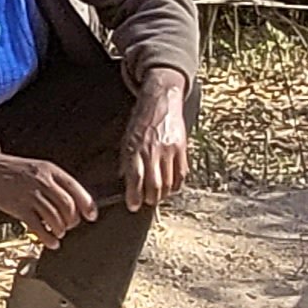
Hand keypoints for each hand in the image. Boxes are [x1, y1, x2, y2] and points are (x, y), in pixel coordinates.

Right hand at [0, 150, 96, 245]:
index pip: (75, 188)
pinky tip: (51, 241)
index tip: (91, 215)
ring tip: (59, 232)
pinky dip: (48, 238)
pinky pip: (38, 227)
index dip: (87, 204)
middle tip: (71, 225)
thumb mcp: (39, 169)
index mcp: (50, 171)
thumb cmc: (16, 171)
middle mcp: (42, 182)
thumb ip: (57, 184)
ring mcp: (30, 195)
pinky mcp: (19, 208)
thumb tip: (76, 204)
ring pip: (54, 217)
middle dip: (73, 220)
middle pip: (67, 205)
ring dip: (61, 229)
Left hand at [122, 68, 191, 210]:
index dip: (134, 195)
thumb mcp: (127, 139)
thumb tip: (125, 182)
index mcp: (135, 148)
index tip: (132, 205)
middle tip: (147, 202)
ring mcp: (169, 149)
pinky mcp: (182, 148)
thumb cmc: (140, 122)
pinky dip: (177, 184)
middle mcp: (152, 150)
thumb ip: (126, 160)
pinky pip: (181, 173)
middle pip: (154, 184)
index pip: (134, 177)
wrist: (161, 102)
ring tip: (158, 196)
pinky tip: (172, 186)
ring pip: (169, 182)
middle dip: (150, 199)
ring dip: (164, 194)